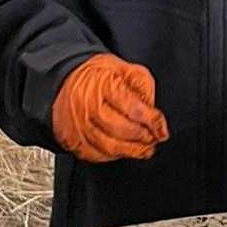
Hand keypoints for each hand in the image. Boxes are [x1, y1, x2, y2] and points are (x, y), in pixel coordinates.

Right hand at [52, 55, 168, 162]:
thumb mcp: (124, 69)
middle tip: (154, 138)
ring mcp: (77, 125)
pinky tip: (124, 150)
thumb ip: (142, 88)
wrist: (65, 81)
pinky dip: (114, 156)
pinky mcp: (72, 141)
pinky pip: (97, 156)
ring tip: (144, 149)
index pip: (133, 108)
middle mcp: (86, 106)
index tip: (162, 130)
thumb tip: (153, 114)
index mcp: (101, 84)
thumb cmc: (97, 76)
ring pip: (109, 147)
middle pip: (121, 130)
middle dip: (143, 138)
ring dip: (132, 151)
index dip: (152, 122)